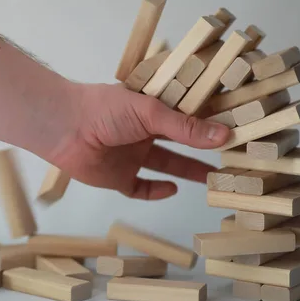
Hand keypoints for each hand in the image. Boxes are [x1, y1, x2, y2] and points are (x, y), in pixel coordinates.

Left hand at [47, 82, 229, 199]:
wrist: (64, 128)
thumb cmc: (106, 110)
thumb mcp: (150, 112)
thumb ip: (185, 126)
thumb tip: (223, 135)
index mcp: (151, 110)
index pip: (186, 115)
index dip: (208, 122)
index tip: (235, 128)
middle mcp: (144, 132)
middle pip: (181, 142)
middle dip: (203, 149)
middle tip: (231, 156)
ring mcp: (132, 155)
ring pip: (166, 165)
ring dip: (188, 171)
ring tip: (214, 177)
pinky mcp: (118, 177)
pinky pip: (141, 188)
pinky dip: (156, 191)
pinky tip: (173, 190)